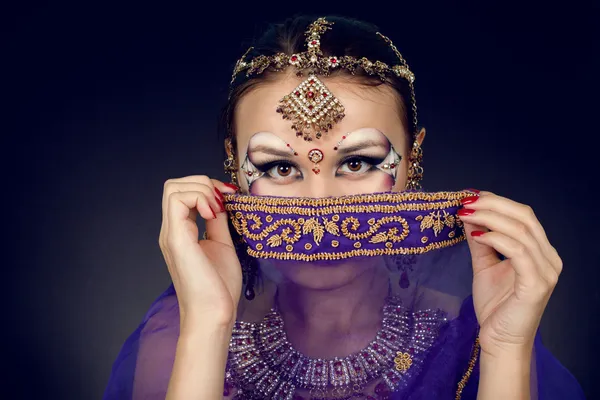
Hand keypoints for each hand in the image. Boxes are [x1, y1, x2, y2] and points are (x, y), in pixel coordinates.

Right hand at [158, 175, 241, 327]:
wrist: (214, 314)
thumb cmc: (218, 287)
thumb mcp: (222, 244)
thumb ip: (218, 221)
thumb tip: (221, 201)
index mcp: (181, 232)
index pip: (183, 192)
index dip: (206, 187)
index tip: (228, 196)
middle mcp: (171, 230)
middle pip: (174, 185)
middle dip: (202, 182)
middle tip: (222, 199)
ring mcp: (171, 234)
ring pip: (173, 188)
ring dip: (201, 189)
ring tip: (217, 208)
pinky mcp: (176, 239)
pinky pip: (178, 200)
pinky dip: (199, 198)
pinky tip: (213, 214)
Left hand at [458, 191, 562, 357]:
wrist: (500, 340)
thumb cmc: (496, 306)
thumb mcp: (485, 265)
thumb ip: (481, 241)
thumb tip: (469, 215)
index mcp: (540, 251)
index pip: (522, 215)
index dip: (497, 201)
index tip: (470, 196)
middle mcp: (549, 258)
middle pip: (525, 217)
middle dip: (493, 204)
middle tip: (466, 202)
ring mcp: (546, 271)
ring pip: (521, 231)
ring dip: (490, 218)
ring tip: (466, 215)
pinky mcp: (536, 285)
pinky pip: (519, 252)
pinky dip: (498, 239)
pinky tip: (478, 235)